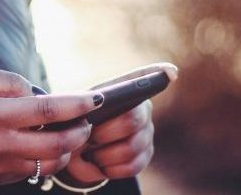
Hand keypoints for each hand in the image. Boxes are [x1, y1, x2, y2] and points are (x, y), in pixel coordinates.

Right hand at [0, 66, 104, 188]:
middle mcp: (0, 145)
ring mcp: (0, 167)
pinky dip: (46, 159)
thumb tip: (36, 92)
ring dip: (67, 149)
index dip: (78, 104)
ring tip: (67, 132)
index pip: (49, 110)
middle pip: (59, 144)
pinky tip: (43, 144)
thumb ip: (5, 81)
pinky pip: (32, 172)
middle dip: (81, 131)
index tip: (97, 98)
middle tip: (85, 119)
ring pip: (51, 164)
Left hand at [60, 63, 176, 184]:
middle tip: (88, 137)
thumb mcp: (70, 113)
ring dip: (105, 154)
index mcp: (121, 91)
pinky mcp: (145, 155)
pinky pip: (132, 165)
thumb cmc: (72, 125)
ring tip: (91, 152)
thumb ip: (82, 107)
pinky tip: (101, 163)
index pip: (142, 78)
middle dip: (106, 133)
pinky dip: (111, 168)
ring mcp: (146, 132)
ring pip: (132, 147)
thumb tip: (98, 103)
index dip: (158, 73)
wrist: (72, 152)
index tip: (170, 72)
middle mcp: (141, 108)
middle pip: (132, 119)